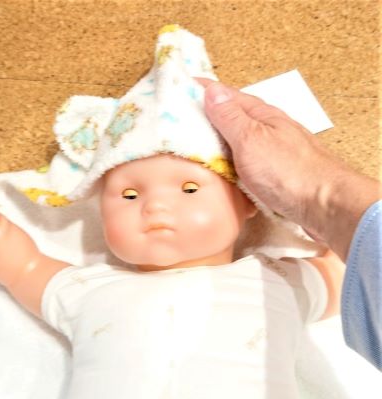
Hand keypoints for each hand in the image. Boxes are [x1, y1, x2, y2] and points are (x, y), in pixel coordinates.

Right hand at [197, 79, 379, 260]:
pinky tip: (224, 178)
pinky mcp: (274, 178)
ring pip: (238, 146)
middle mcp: (267, 131)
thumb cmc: (289, 172)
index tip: (179, 88)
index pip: (226, 95)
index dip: (203, 91)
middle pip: (231, 120)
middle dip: (207, 119)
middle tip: (179, 122)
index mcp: (260, 115)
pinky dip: (232, 170)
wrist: (324, 205)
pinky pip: (246, 169)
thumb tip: (212, 91)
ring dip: (219, 146)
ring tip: (195, 150)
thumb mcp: (251, 139)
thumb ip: (231, 117)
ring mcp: (272, 154)